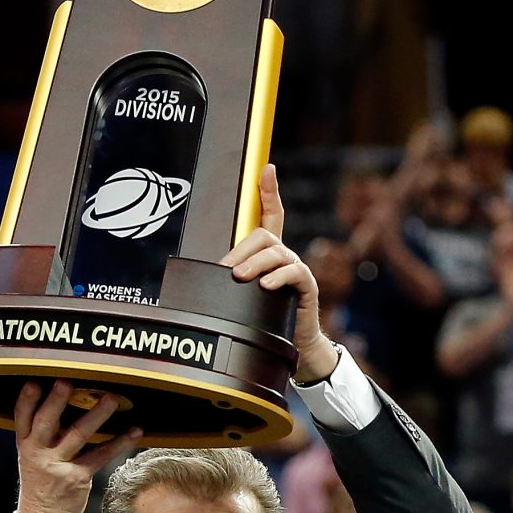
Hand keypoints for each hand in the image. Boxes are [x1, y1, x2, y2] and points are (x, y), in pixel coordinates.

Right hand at [12, 380, 135, 512]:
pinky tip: (134, 431)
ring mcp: (57, 466)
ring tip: (111, 399)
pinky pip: (101, 455)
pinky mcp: (77, 478)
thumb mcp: (32, 458)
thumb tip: (63, 405)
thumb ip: (43, 435)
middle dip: (56, 401)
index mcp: (25, 444)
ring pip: (78, 434)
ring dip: (97, 415)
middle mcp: (38, 453)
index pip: (22, 417)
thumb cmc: (41, 484)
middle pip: (46, 421)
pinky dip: (120, 442)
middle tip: (67, 382)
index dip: (27, 399)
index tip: (35, 382)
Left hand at [221, 166, 330, 379]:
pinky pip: (293, 273)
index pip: (271, 216)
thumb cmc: (268, 316)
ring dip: (255, 264)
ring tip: (241, 279)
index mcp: (271, 253)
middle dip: (243, 250)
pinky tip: (265, 286)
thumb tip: (205, 277)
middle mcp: (286, 255)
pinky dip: (277, 278)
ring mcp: (297, 268)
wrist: (295, 344)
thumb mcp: (246, 295)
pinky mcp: (307, 285)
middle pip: (265, 236)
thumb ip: (232, 280)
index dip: (269, 191)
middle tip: (227, 270)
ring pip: (276, 254)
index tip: (268, 169)